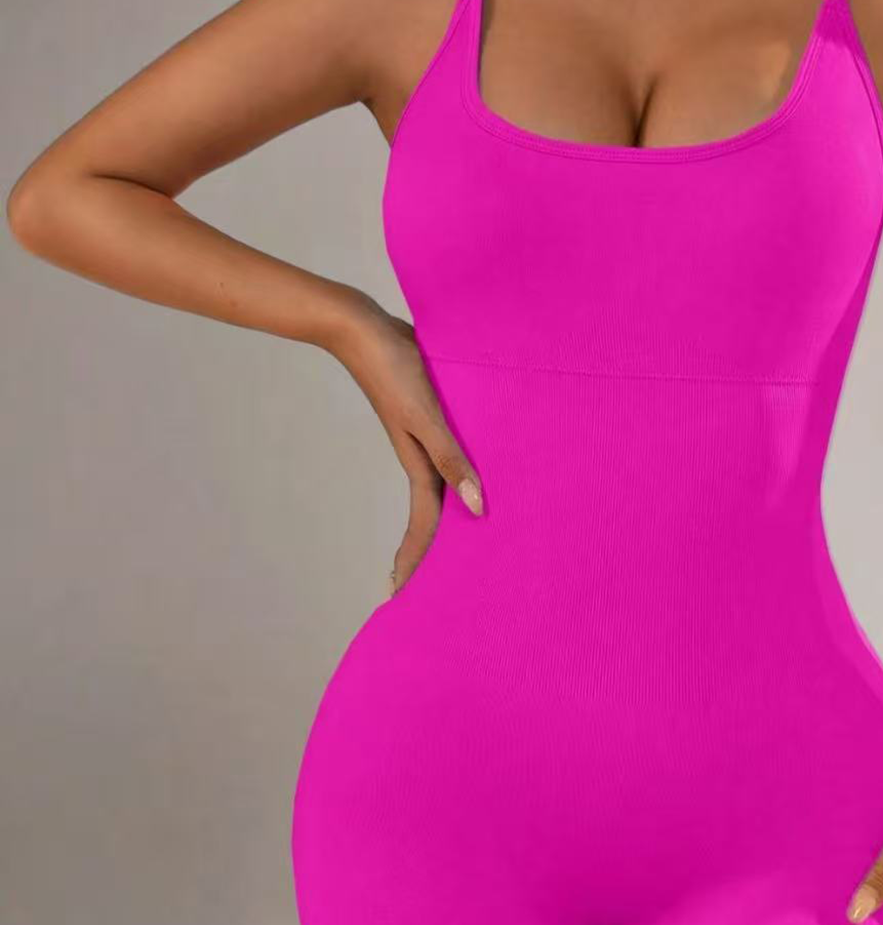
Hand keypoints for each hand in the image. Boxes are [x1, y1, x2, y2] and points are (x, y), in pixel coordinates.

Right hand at [328, 295, 484, 594]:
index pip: (426, 526)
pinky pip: (452, 450)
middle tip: (444, 585)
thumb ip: (452, 460)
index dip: (416, 562)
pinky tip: (476, 467)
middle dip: (434, 550)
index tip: (399, 598)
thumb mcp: (426, 418)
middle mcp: (423, 456)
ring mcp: (425, 435)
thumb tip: (477, 508)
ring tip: (469, 536)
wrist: (362, 327)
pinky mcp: (431, 411)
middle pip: (437, 513)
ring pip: (446, 482)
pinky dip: (461, 468)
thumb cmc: (394, 369)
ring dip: (453, 510)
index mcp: (420, 464)